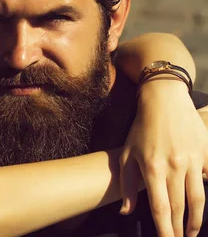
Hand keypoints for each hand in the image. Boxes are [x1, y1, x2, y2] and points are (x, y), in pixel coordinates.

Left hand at [120, 79, 207, 236]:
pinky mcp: (205, 154)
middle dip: (179, 228)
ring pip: (198, 197)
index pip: (160, 207)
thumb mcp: (126, 154)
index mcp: (152, 168)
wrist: (165, 101)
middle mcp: (174, 167)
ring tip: (191, 231)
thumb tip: (126, 211)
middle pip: (179, 206)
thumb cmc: (141, 129)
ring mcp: (192, 161)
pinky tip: (200, 203)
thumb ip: (127, 184)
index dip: (164, 228)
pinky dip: (206, 189)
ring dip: (195, 218)